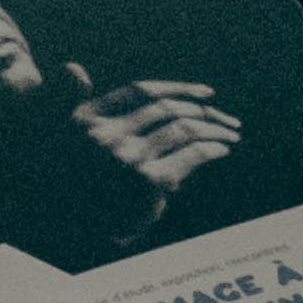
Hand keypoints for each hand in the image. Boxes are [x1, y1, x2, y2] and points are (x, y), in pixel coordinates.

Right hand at [69, 75, 243, 193]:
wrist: (80, 234)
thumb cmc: (78, 187)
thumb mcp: (71, 140)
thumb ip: (75, 102)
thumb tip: (73, 67)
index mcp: (88, 119)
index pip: (141, 91)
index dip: (178, 87)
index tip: (207, 93)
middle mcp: (107, 135)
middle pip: (167, 108)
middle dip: (204, 110)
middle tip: (228, 118)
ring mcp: (128, 157)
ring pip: (184, 128)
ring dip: (215, 128)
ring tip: (231, 132)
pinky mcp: (148, 180)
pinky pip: (191, 154)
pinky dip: (212, 149)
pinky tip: (222, 149)